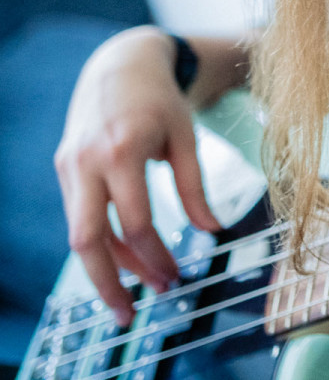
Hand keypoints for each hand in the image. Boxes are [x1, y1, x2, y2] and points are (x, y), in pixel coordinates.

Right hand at [54, 26, 221, 323]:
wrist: (120, 64)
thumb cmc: (161, 100)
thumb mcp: (186, 137)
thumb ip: (195, 187)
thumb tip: (212, 231)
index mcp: (122, 150)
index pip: (134, 222)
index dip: (155, 256)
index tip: (177, 277)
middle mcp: (87, 161)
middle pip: (86, 240)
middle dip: (108, 283)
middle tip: (132, 314)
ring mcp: (69, 166)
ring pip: (78, 233)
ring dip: (106, 267)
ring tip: (135, 292)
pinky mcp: (64, 169)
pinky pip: (78, 216)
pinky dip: (101, 242)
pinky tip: (125, 258)